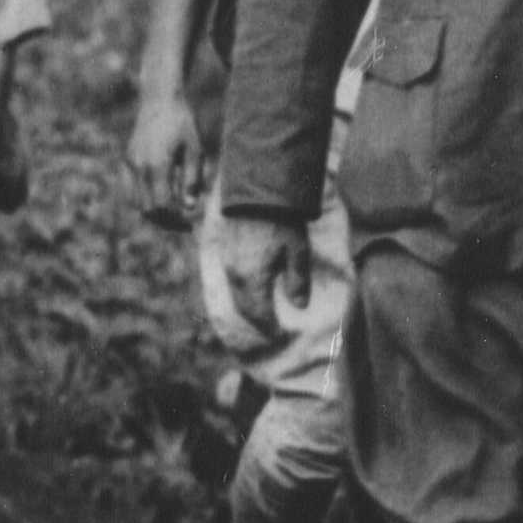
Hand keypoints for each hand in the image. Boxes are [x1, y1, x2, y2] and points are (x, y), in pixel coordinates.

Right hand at [127, 94, 203, 229]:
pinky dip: (141, 200)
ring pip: (136, 202)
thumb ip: (192, 179)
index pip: (162, 206)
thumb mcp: (194, 149)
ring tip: (171, 213)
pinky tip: (156, 199)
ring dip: (153, 212)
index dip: (176, 219)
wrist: (160, 99)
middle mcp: (139, 167)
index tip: (190, 222)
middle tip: (183, 222)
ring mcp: (130, 163)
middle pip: (148, 208)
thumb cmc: (182, 122)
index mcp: (157, 166)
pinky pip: (129, 189)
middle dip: (165, 220)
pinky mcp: (127, 159)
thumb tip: (191, 206)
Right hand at [222, 216, 309, 341]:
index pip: (259, 315)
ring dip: (248, 307)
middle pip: (244, 308)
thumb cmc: (280, 219)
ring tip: (262, 312)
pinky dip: (241, 291)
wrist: (255, 187)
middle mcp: (235, 274)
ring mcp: (226, 261)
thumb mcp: (297, 250)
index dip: (269, 328)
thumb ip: (298, 280)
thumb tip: (299, 306)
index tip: (280, 335)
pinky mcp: (224, 249)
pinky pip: (230, 279)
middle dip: (257, 323)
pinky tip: (252, 288)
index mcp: (252, 279)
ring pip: (235, 294)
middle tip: (271, 329)